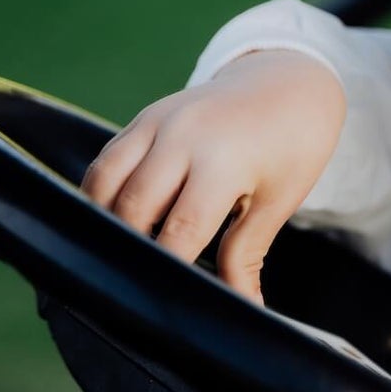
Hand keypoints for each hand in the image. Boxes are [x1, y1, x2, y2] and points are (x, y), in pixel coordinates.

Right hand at [79, 49, 345, 301]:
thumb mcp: (278, 201)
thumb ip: (246, 255)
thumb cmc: (292, 146)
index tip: (164, 309)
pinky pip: (106, 161)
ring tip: (113, 262)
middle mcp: (181, 137)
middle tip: (130, 293)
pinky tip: (107, 228)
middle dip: (130, 253)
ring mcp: (155, 122)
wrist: (289, 81)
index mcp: (222, 161)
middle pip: (132, 209)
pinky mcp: (142, 118)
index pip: (179, 230)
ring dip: (102, 223)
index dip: (168, 272)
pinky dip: (98, 195)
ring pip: (103, 182)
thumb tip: (243, 310)